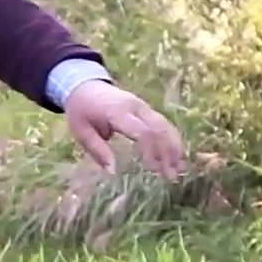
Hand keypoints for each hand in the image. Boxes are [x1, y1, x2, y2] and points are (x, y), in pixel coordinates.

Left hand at [63, 79, 185, 176]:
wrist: (84, 85)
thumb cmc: (82, 111)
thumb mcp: (82, 132)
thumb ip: (98, 151)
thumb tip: (114, 172)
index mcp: (118, 112)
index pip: (142, 131)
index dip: (151, 151)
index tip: (155, 171)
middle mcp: (136, 107)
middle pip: (160, 128)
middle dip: (168, 152)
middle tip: (172, 177)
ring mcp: (144, 106)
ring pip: (166, 125)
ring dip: (175, 147)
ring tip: (180, 170)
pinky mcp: (147, 109)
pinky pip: (165, 124)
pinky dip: (173, 140)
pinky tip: (178, 156)